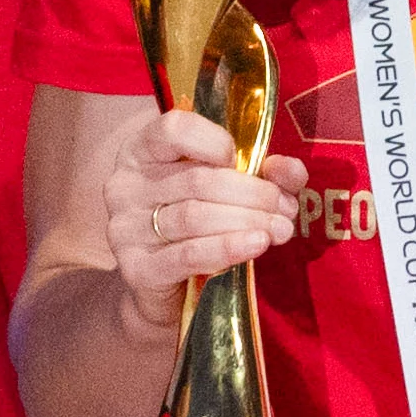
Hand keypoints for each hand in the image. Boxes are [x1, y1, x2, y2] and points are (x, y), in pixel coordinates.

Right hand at [106, 112, 304, 317]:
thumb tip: (290, 171)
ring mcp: (125, 227)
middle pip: (198, 180)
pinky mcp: (135, 267)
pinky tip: (256, 245)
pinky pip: (187, 254)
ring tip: (281, 229)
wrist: (167, 287)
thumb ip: (261, 172)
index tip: (245, 161)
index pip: (174, 129)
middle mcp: (125, 184)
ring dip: (248, 222)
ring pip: (196, 217)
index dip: (216, 141)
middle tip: (286, 209)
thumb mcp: (226, 187)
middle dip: (253, 194)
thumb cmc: (198, 221)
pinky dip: (227, 248)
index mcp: (142, 150)